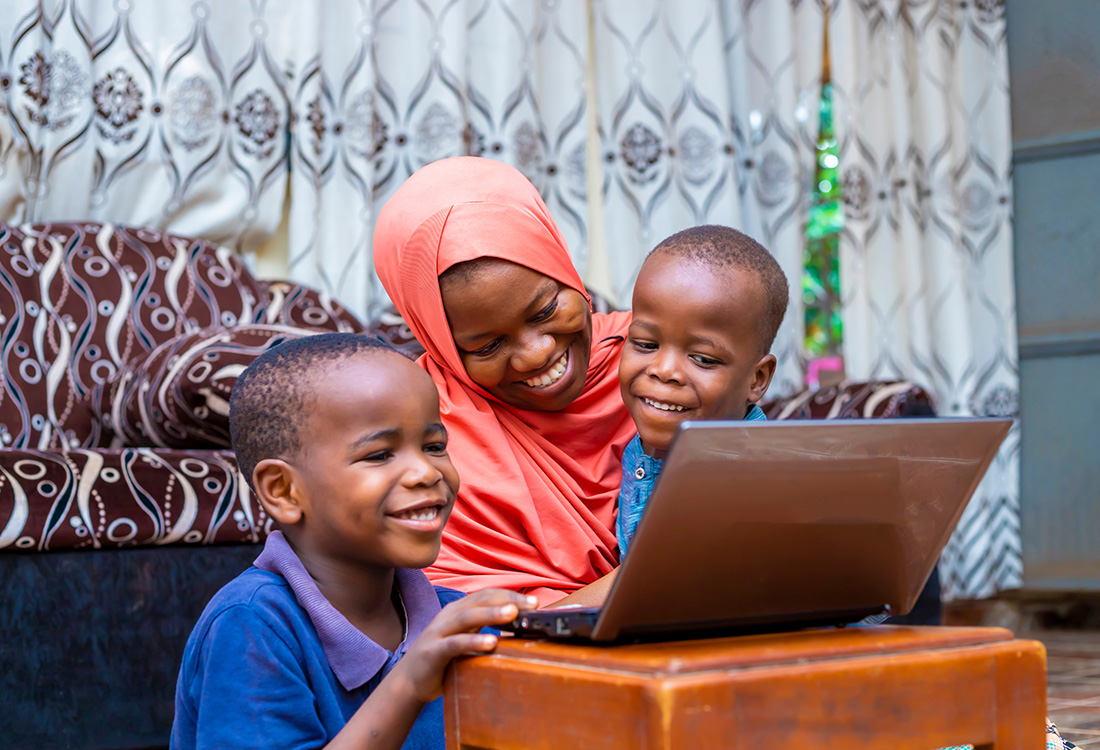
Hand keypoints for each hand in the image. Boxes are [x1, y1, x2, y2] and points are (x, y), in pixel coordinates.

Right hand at [390, 589, 535, 704]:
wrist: (408, 682)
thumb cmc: (442, 659)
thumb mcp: (464, 639)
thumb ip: (483, 629)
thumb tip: (516, 627)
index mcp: (458, 610)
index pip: (487, 595)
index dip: (511, 595)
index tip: (535, 603)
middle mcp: (448, 616)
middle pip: (481, 600)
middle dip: (508, 600)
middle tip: (533, 605)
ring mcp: (439, 632)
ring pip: (468, 616)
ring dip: (492, 614)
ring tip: (513, 614)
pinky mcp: (433, 651)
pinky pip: (455, 643)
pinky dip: (474, 640)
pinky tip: (492, 642)